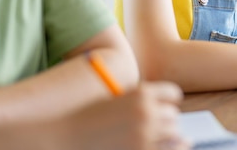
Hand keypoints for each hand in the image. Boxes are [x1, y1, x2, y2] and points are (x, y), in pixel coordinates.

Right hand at [71, 81, 188, 149]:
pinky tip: (160, 148)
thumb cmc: (89, 119)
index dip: (168, 102)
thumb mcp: (117, 101)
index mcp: (141, 93)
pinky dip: (167, 149)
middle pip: (173, 116)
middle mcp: (146, 112)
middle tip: (154, 129)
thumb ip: (141, 103)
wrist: (62, 138)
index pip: (173, 94)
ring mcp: (145, 134)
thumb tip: (171, 114)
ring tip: (157, 140)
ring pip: (174, 135)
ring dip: (168, 139)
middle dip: (165, 122)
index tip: (164, 108)